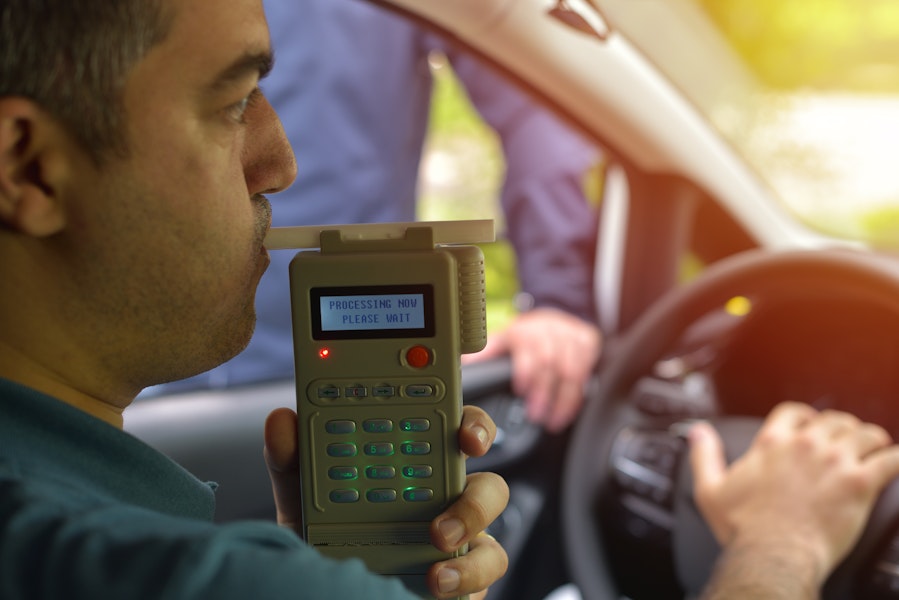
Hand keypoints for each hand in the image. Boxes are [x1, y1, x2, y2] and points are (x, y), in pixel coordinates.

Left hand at [263, 405, 509, 599]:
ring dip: (472, 513)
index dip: (460, 413)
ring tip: (438, 537)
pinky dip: (467, 572)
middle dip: (480, 439)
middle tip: (465, 448)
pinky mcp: (467, 572)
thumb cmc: (328, 545)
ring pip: (491, 503)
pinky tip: (438, 579)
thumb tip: (281, 420)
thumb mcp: (303, 502)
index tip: (457, 417)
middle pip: (477, 443)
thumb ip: (292, 463)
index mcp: (410, 463)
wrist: (329, 599)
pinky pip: (487, 563)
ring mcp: (459, 530)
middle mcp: (441, 490)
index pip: (443, 422)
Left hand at [466, 306, 600, 432]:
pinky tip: (567, 412)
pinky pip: (586, 372)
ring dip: (562, 399)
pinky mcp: (588, 343)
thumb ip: (488, 352)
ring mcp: (570, 335)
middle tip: (535, 415)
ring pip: (570, 369)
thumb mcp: (505, 339)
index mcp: (524, 330)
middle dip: (543, 391)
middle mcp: (549, 329)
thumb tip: (465, 364)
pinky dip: (576, 396)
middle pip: (549, 362)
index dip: (525, 370)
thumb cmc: (527, 335)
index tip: (521, 390)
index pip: (527, 349)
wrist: (557, 315)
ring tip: (551, 421)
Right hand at [689, 402, 898, 587]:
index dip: (806, 416)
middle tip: (848, 439)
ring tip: (876, 447)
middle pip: (834, 420)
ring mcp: (834, 462)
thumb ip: (703, 455)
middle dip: (843, 427)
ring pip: (865, 434)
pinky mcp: (859, 483)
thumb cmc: (743, 527)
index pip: (795, 413)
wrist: (773, 555)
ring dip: (873, 439)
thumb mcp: (710, 489)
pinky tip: (895, 462)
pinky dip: (896, 459)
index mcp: (772, 443)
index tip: (812, 424)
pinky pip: (891, 460)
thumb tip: (697, 432)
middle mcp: (805, 445)